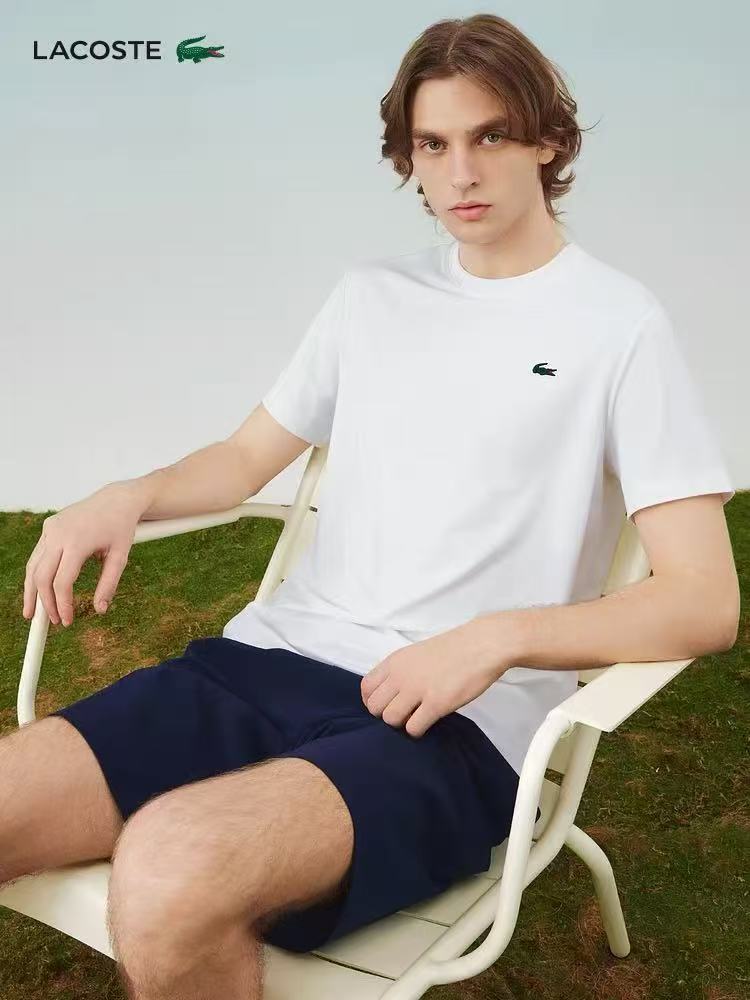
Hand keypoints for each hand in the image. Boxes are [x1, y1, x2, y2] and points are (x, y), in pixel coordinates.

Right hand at [22, 483, 145, 626]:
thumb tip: (100, 610)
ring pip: (33, 566)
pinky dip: (36, 574)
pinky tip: (38, 591)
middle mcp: (59, 534)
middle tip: (52, 622)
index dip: (62, 605)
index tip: (67, 621)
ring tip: (32, 613)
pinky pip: (38, 555)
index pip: (62, 582)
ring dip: (31, 591)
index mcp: (78, 541)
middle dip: (44, 603)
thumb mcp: (121, 556)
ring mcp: (51, 528)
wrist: (117, 499)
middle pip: (41, 576)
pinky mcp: (49, 526)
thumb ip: (109, 584)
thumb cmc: (121, 527)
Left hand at [360, 618, 516, 738]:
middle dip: (386, 714)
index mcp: (395, 661)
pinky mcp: (436, 704)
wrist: (482, 644)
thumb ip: (400, 671)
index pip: (366, 688)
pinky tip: (428, 722)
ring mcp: (418, 689)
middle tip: (403, 714)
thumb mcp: (417, 653)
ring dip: (402, 723)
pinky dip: (417, 730)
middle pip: (374, 707)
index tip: (387, 705)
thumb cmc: (454, 649)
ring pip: (390, 719)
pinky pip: (413, 728)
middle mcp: (401, 675)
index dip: (373, 701)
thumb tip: (391, 694)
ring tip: (416, 718)